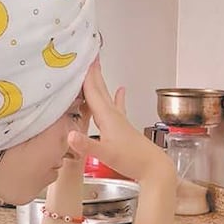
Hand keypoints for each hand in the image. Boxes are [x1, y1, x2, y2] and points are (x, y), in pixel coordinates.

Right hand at [70, 60, 174, 183]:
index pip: (93, 91)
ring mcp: (120, 121)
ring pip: (106, 97)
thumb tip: (70, 135)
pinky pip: (116, 107)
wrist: (154, 169)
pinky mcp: (123, 128)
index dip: (86, 75)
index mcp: (108, 117)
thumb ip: (87, 145)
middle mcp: (114, 115)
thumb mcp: (106, 154)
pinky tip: (122, 90)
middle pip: (100, 90)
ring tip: (96, 69)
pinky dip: (117, 97)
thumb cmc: (132, 161)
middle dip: (92, 73)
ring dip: (100, 83)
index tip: (81, 57)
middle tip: (87, 55)